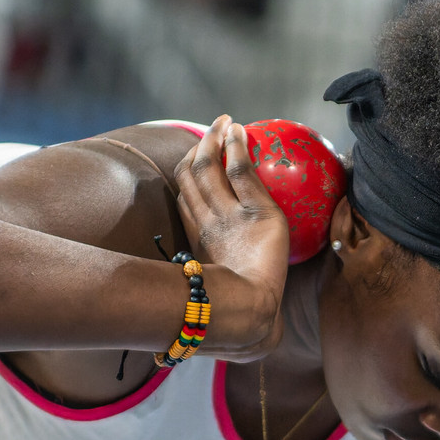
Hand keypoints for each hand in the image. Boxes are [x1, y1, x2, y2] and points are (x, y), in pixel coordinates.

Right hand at [173, 115, 288, 360]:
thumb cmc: (241, 316)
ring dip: (215, 140)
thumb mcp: (232, 294)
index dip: (188, 176)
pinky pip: (241, 172)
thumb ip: (232, 284)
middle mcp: (206, 223)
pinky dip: (237, 148)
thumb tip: (246, 295)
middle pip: (191, 176)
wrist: (245, 317)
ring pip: (211, 168)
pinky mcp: (253, 211)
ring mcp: (226, 215)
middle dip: (197, 149)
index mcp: (198, 241)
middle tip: (208, 132)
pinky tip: (240, 132)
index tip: (195, 161)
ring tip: (223, 123)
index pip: (186, 199)